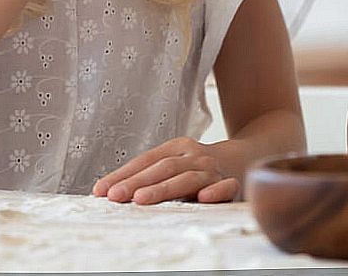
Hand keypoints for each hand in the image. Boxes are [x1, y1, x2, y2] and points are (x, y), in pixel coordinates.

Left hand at [92, 137, 238, 204]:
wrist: (246, 158)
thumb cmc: (200, 167)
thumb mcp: (177, 163)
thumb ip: (152, 175)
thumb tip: (111, 191)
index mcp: (178, 147)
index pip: (146, 160)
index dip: (123, 174)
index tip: (101, 190)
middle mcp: (194, 155)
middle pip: (162, 168)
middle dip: (136, 183)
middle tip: (115, 196)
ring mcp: (213, 169)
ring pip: (187, 178)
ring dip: (163, 189)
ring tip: (141, 199)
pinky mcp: (233, 183)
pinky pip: (226, 187)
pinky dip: (215, 192)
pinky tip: (203, 198)